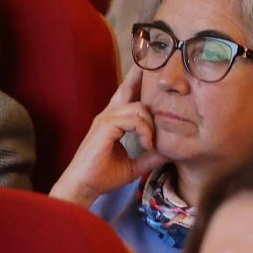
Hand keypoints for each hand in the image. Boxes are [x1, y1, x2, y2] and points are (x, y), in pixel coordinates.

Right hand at [50, 68, 166, 206]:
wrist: (83, 187)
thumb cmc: (102, 177)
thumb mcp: (133, 166)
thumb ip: (149, 157)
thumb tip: (169, 153)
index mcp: (112, 122)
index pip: (127, 98)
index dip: (139, 88)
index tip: (154, 85)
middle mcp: (108, 115)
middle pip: (127, 89)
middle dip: (140, 77)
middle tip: (154, 65)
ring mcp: (105, 119)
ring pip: (138, 107)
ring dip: (150, 125)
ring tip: (151, 144)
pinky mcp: (105, 126)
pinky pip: (134, 120)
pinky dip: (145, 131)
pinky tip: (147, 145)